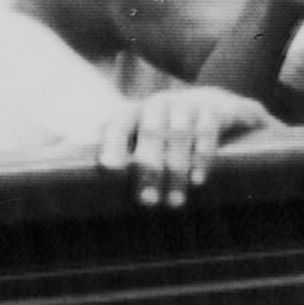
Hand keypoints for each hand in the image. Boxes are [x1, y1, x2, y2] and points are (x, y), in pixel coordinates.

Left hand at [99, 87, 280, 207]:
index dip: (113, 143)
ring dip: (175, 169)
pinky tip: (197, 180)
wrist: (215, 102)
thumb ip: (121, 148)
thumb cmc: (171, 127)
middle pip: (151, 132)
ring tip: (173, 202)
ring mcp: (188, 105)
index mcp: (137, 111)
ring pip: (179, 135)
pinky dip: (202, 156)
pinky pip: (207, 131)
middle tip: (146, 201)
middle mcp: (160, 104)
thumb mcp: (146, 132)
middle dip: (148, 167)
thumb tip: (87, 173)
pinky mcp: (215, 110)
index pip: (120, 123)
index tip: (109, 168)